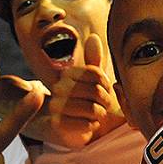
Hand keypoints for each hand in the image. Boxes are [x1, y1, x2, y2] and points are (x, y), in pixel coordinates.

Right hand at [45, 33, 123, 147]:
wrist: (62, 125)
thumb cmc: (82, 100)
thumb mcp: (89, 79)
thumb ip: (93, 60)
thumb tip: (93, 37)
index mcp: (67, 73)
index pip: (96, 74)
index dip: (106, 84)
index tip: (105, 90)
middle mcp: (59, 87)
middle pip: (96, 91)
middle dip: (106, 101)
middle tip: (104, 105)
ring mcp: (56, 106)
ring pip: (93, 109)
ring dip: (100, 114)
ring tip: (96, 114)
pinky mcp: (58, 124)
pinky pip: (87, 124)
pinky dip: (92, 126)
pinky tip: (88, 124)